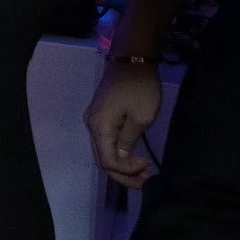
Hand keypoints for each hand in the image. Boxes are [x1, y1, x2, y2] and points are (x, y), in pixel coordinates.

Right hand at [86, 60, 161, 190]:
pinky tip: (134, 156)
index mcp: (99, 128)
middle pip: (102, 159)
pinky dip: (120, 153)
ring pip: (104, 151)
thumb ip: (130, 141)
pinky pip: (106, 141)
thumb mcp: (142, 117)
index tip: (148, 165)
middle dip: (124, 174)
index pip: (107, 161)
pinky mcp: (101, 115)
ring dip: (123, 165)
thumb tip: (123, 157)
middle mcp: (91, 126)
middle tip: (147, 180)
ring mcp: (94, 120)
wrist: (131, 59)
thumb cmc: (139, 88)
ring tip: (144, 171)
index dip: (127, 170)